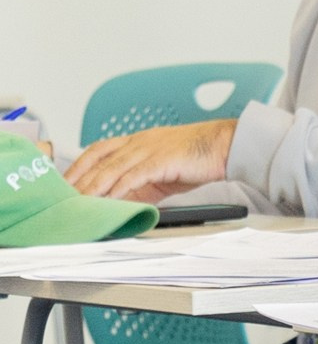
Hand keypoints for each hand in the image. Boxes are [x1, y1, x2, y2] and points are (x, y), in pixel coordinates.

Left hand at [65, 119, 236, 201]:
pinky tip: (110, 199)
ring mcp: (151, 148)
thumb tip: (121, 203)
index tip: (65, 183)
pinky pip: (135, 174)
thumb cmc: (199, 158)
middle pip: (99, 158)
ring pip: (112, 168)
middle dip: (79, 178)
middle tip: (63, 196)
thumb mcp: (162, 171)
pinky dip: (119, 188)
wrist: (228, 146)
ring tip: (81, 202)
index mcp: (139, 140)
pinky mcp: (163, 159)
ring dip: (94, 187)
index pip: (98, 150)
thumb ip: (140, 183)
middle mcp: (140, 141)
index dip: (78, 166)